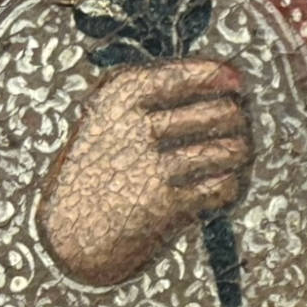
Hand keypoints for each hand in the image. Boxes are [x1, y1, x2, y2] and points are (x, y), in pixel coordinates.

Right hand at [38, 60, 250, 285]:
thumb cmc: (101, 169)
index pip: (195, 72)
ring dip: (239, 155)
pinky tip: (217, 189)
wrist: (66, 234)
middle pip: (224, 111)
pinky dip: (229, 188)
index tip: (237, 84)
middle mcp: (134, 125)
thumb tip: (235, 80)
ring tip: (232, 160)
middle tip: (238, 131)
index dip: (225, 76)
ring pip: (231, 149)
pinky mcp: (162, 203)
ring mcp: (148, 165)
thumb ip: (163, 94)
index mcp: (120, 95)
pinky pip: (223, 186)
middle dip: (240, 122)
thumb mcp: (112, 117)